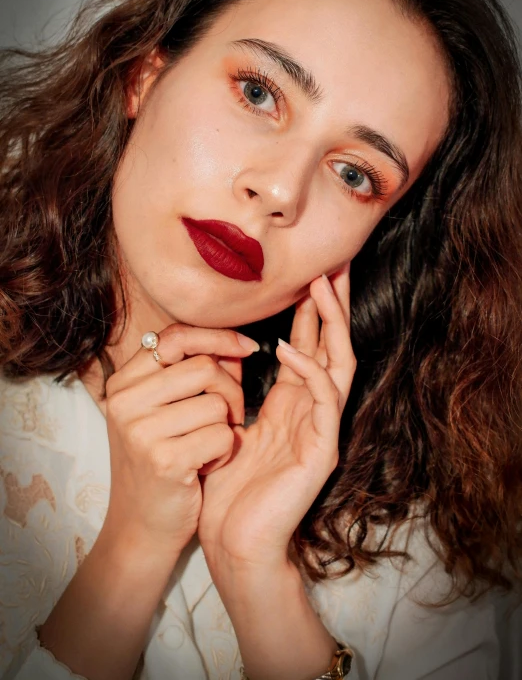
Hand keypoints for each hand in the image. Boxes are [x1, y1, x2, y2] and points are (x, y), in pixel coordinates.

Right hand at [99, 323, 258, 559]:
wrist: (140, 527)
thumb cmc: (162, 462)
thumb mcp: (170, 412)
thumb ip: (201, 375)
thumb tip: (239, 345)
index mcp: (123, 383)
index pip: (175, 336)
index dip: (217, 337)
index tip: (247, 347)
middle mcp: (125, 401)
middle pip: (204, 367)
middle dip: (230, 391)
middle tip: (227, 418)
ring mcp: (140, 431)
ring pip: (217, 403)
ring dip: (226, 427)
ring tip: (208, 446)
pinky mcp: (163, 460)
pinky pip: (222, 436)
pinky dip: (224, 452)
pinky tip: (206, 466)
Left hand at [198, 263, 354, 569]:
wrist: (236, 541)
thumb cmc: (229, 487)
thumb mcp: (233, 425)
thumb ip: (238, 392)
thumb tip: (224, 354)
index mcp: (294, 403)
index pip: (311, 345)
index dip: (312, 309)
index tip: (310, 271)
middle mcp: (313, 410)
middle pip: (333, 344)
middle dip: (333, 303)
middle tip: (334, 261)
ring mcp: (322, 429)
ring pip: (339, 363)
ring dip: (331, 323)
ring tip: (321, 286)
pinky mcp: (322, 450)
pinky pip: (322, 399)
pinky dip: (309, 370)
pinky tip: (288, 348)